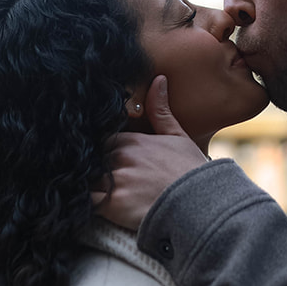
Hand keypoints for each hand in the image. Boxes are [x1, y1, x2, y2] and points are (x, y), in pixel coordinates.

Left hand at [94, 76, 207, 229]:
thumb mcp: (177, 136)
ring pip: (87, 179)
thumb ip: (161, 110)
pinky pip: (87, 202)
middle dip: (95, 169)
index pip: (103, 142)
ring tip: (95, 194)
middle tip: (100, 179)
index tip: (109, 162)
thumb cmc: (190, 171)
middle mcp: (120, 157)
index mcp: (132, 140)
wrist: (200, 203)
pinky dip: (86, 204)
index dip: (104, 153)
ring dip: (89, 185)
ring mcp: (115, 180)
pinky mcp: (112, 204)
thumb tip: (158, 79)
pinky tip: (91, 206)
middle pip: (93, 160)